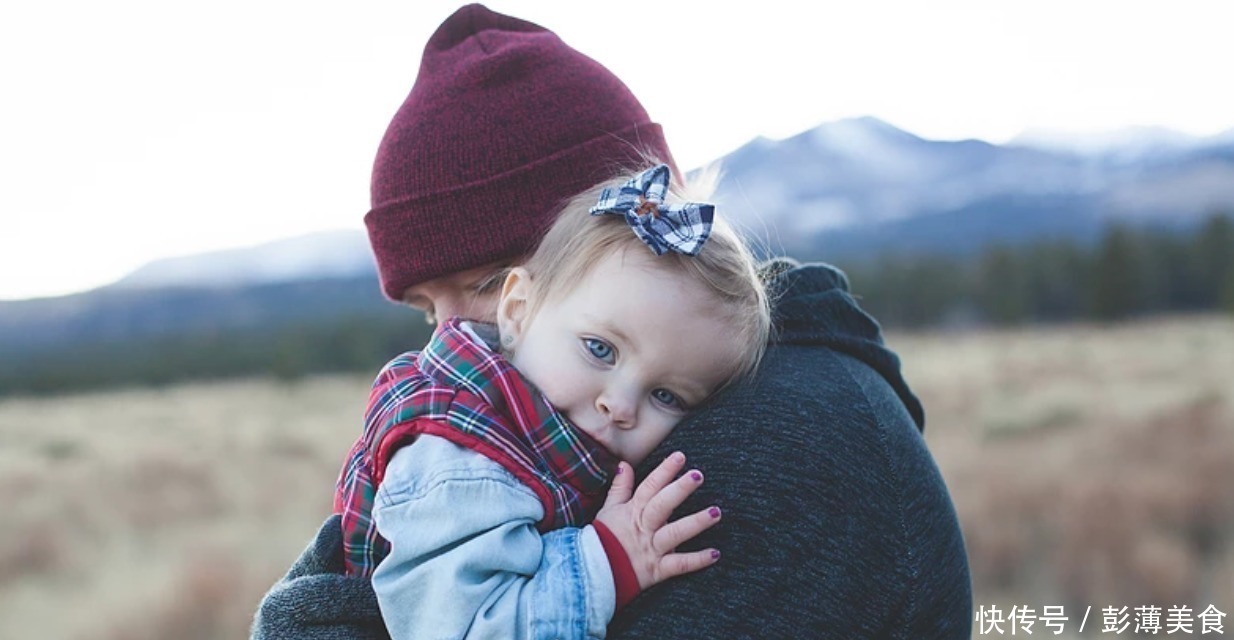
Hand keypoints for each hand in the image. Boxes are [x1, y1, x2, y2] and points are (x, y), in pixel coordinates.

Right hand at [594, 451, 721, 589]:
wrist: (594, 573)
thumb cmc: (603, 539)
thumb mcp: (608, 510)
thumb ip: (620, 488)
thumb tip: (624, 464)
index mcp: (633, 511)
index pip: (650, 487)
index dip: (664, 471)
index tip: (680, 457)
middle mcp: (644, 528)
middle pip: (662, 505)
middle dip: (680, 490)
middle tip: (697, 475)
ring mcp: (651, 549)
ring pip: (675, 534)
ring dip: (696, 523)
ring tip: (715, 512)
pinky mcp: (657, 570)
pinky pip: (679, 564)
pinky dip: (697, 560)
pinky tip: (715, 553)